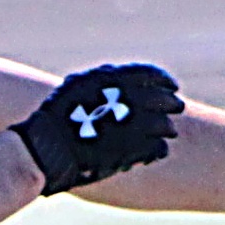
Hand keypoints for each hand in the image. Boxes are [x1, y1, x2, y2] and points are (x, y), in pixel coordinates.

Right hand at [17, 63, 185, 194]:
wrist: (47, 147)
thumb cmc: (56, 118)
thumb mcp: (76, 87)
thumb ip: (99, 80)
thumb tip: (112, 72)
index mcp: (112, 80)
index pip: (150, 74)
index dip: (164, 80)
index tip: (172, 86)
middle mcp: (125, 99)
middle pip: (163, 100)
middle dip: (172, 104)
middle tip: (178, 108)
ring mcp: (131, 126)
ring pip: (164, 125)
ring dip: (168, 128)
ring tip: (170, 132)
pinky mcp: (132, 151)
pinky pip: (158, 148)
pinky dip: (159, 149)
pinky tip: (157, 152)